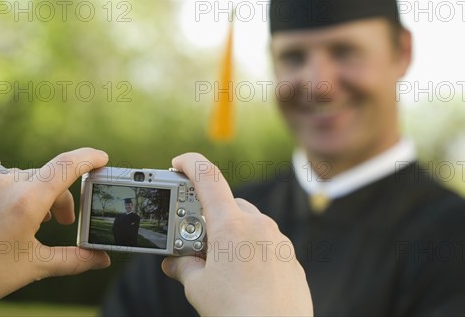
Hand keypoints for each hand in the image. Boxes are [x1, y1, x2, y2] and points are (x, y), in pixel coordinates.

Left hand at [0, 148, 110, 300]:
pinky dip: (23, 194)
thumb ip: (73, 260)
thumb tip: (101, 260)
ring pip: (30, 179)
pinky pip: (10, 181)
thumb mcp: (33, 266)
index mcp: (27, 201)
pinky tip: (17, 216)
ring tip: (40, 222)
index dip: (90, 158)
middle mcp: (8, 184)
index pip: (67, 165)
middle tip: (68, 222)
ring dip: (42, 196)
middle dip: (64, 198)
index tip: (104, 159)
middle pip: (51, 177)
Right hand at [161, 153, 312, 315]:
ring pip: (250, 224)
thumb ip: (183, 267)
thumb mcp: (198, 288)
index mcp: (231, 225)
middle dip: (211, 218)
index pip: (208, 178)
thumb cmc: (236, 312)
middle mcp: (258, 225)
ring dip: (233, 235)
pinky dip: (252, 251)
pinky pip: (267, 244)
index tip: (179, 162)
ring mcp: (278, 240)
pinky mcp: (290, 257)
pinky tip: (244, 277)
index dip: (191, 163)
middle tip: (196, 242)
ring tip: (220, 265)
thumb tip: (174, 263)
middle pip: (229, 205)